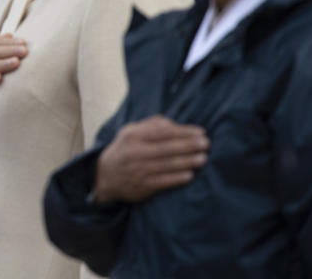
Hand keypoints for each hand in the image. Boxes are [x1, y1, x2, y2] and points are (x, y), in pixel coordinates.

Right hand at [93, 115, 208, 203]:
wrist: (106, 176)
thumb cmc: (125, 149)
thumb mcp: (131, 132)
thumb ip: (151, 125)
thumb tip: (175, 125)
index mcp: (133, 136)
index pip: (162, 132)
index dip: (183, 132)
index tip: (201, 132)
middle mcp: (135, 152)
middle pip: (167, 148)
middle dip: (189, 145)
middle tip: (206, 144)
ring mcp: (138, 170)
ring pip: (167, 165)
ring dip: (187, 162)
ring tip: (203, 158)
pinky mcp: (142, 186)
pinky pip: (163, 181)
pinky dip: (177, 178)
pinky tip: (190, 175)